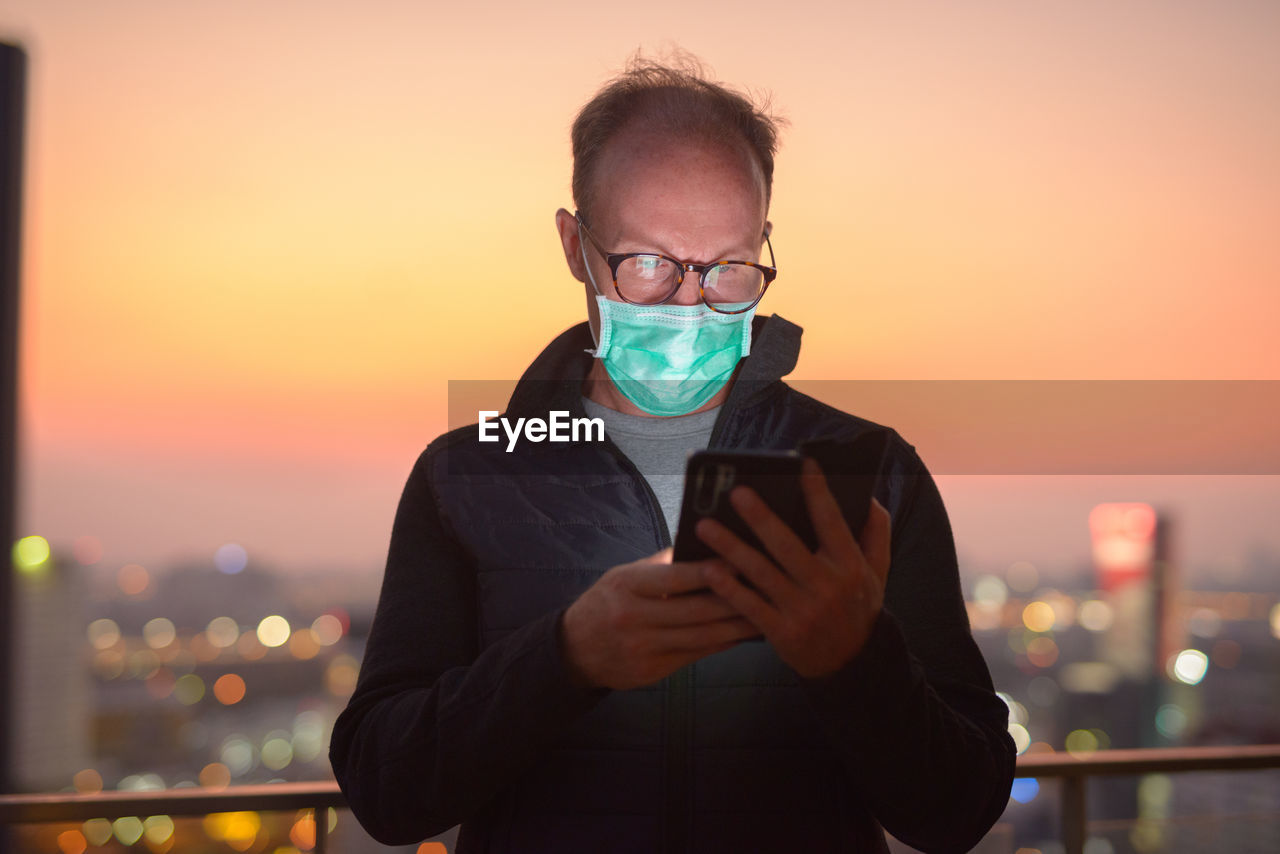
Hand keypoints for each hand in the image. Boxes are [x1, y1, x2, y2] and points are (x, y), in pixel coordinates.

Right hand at [560, 547, 761, 690]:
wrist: (575, 650)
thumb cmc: (606, 603)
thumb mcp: (623, 575)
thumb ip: (660, 564)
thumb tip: (702, 546)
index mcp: (626, 587)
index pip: (675, 578)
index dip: (710, 571)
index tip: (740, 560)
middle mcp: (634, 619)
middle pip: (695, 611)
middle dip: (735, 600)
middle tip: (766, 588)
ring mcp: (643, 649)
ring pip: (701, 637)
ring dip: (737, 626)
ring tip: (765, 611)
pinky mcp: (653, 672)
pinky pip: (696, 655)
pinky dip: (722, 643)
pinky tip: (742, 634)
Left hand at [695, 458, 891, 678]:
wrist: (854, 663)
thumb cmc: (858, 606)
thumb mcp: (878, 571)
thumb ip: (876, 533)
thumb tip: (866, 496)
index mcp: (850, 565)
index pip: (832, 522)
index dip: (818, 492)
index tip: (802, 463)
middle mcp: (827, 585)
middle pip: (788, 546)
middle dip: (761, 517)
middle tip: (736, 492)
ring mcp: (803, 610)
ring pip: (762, 573)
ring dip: (732, 548)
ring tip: (705, 525)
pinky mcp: (782, 632)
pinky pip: (750, 606)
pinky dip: (729, 588)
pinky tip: (708, 569)